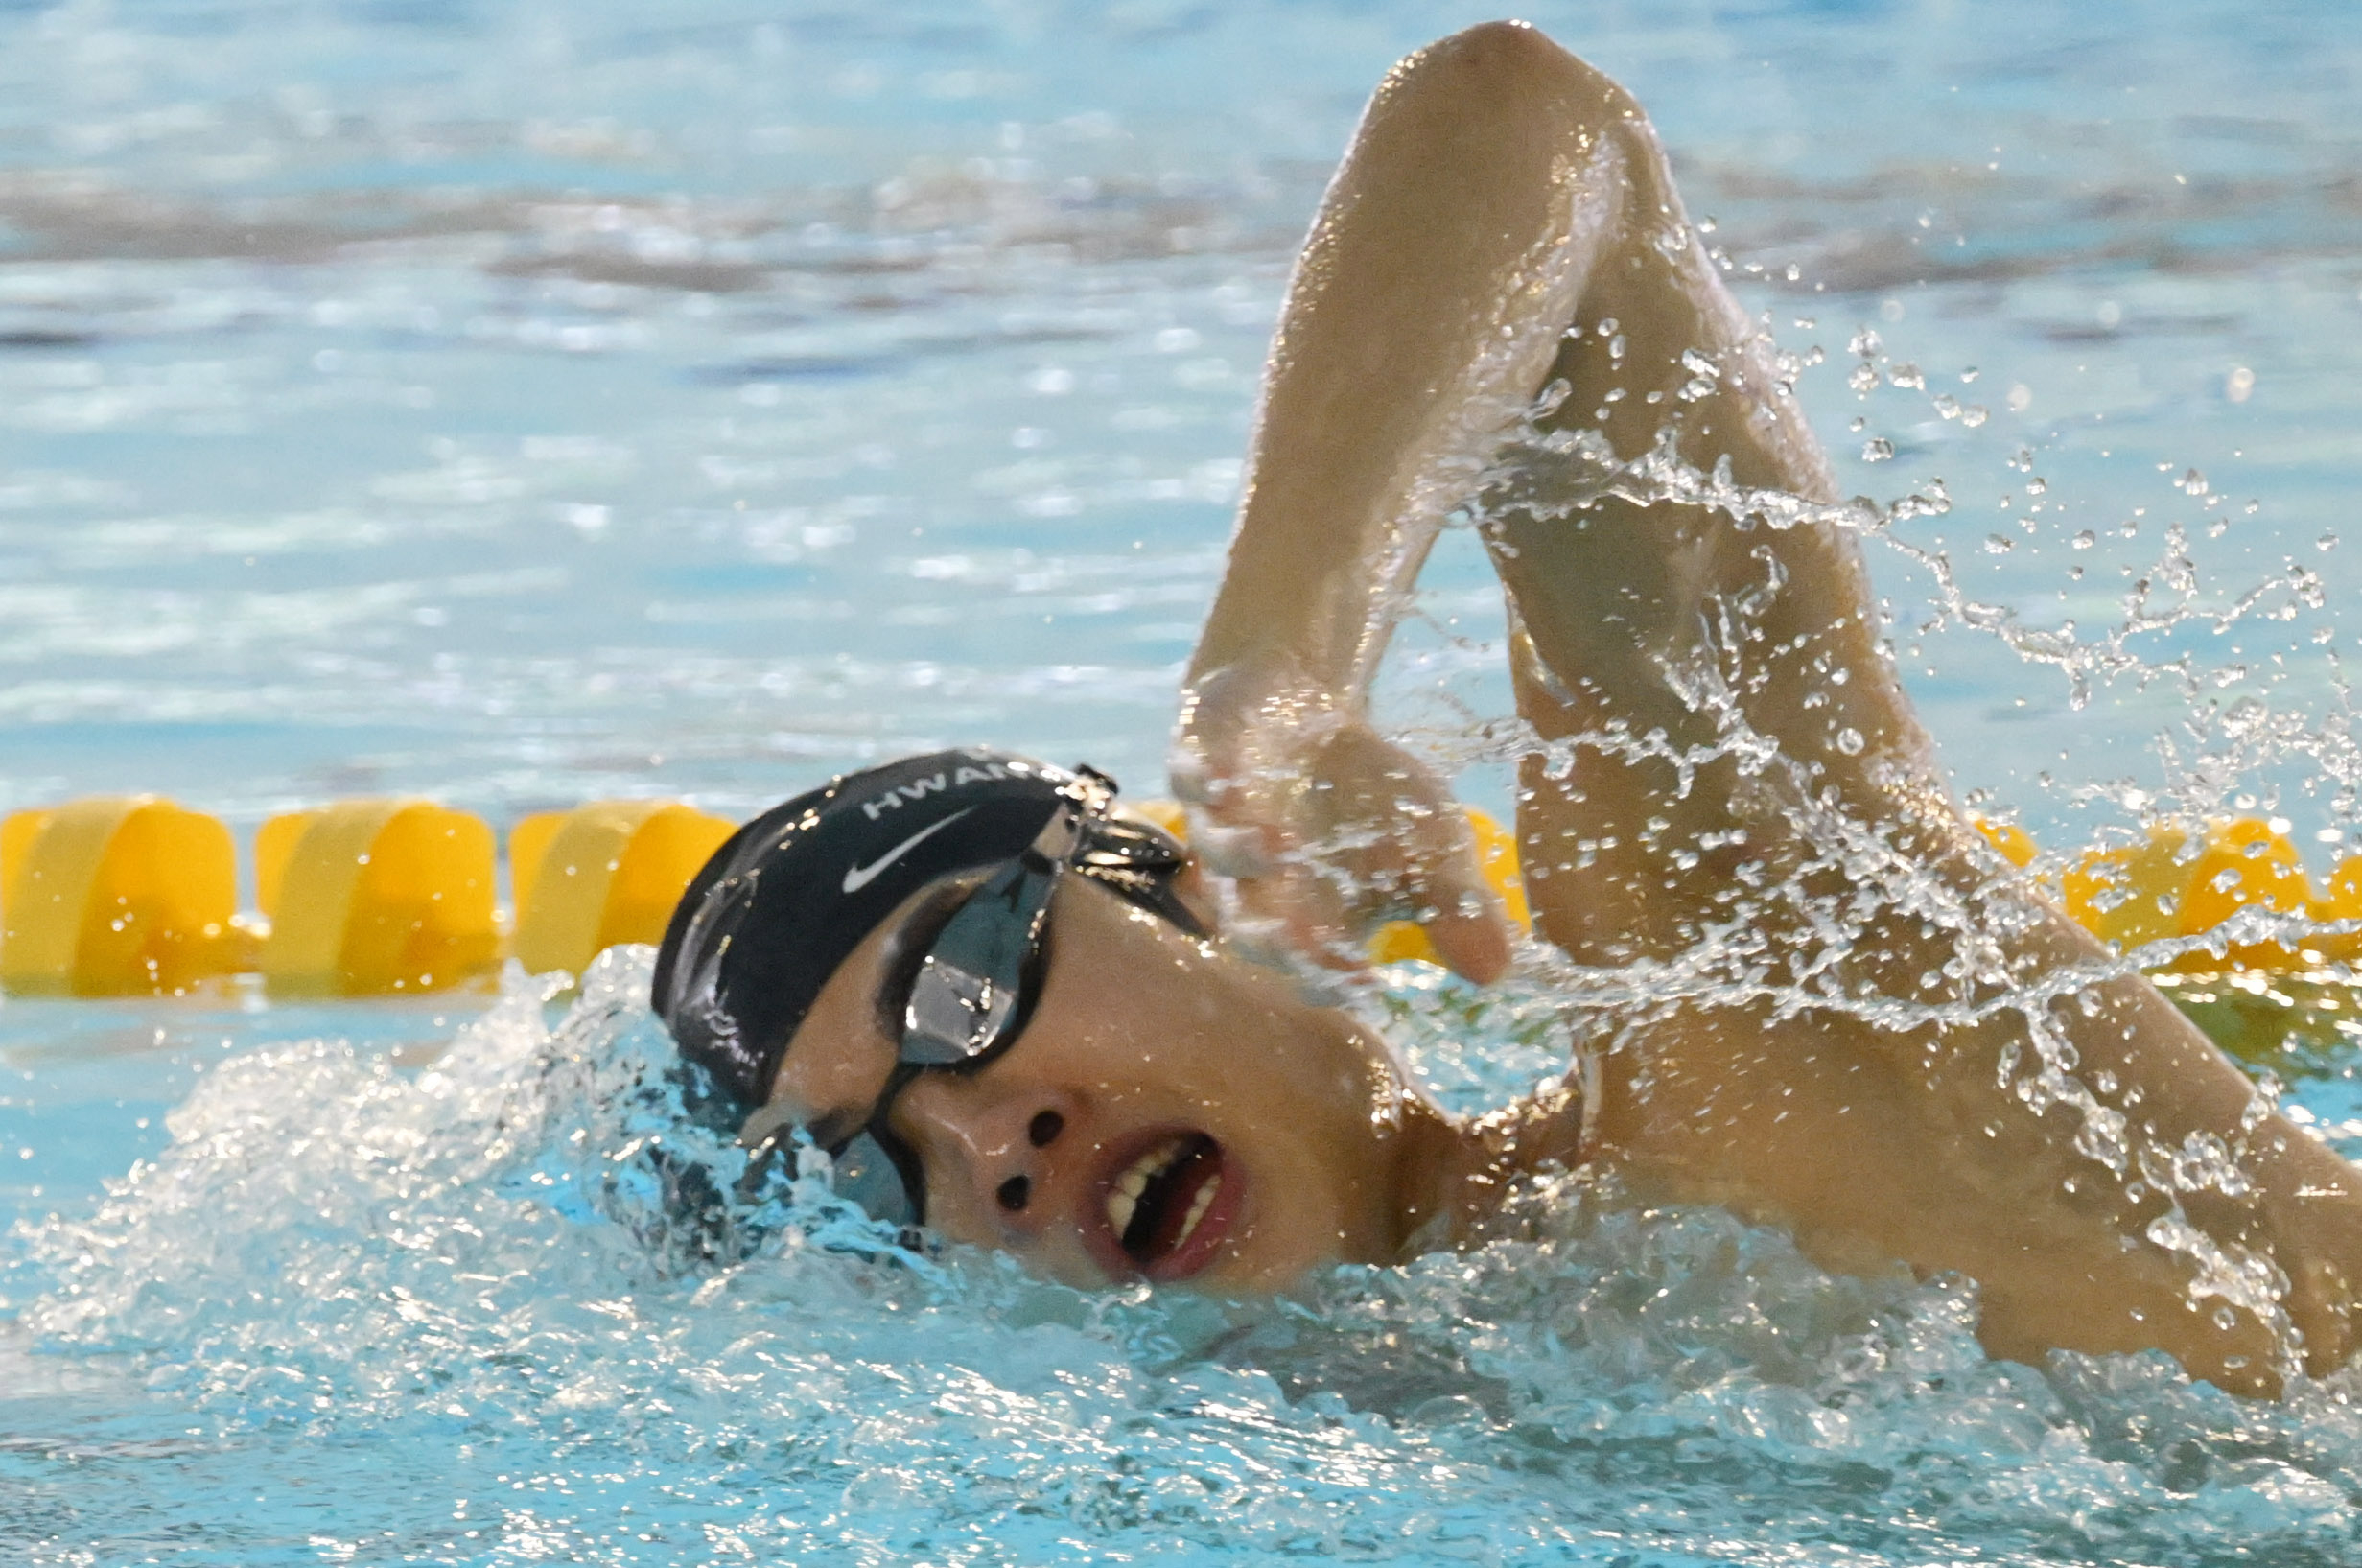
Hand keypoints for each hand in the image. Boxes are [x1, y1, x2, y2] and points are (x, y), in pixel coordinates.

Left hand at [1171, 659, 1512, 982]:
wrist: (1306, 706)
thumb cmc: (1370, 789)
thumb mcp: (1431, 842)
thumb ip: (1456, 904)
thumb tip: (1496, 974)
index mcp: (1306, 915)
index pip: (1310, 965)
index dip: (1328, 975)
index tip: (1362, 978)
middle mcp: (1251, 883)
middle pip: (1249, 928)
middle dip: (1271, 937)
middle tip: (1297, 941)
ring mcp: (1217, 822)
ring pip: (1218, 853)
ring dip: (1243, 854)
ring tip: (1279, 846)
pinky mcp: (1195, 765)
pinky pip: (1192, 777)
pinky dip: (1207, 778)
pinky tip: (1226, 777)